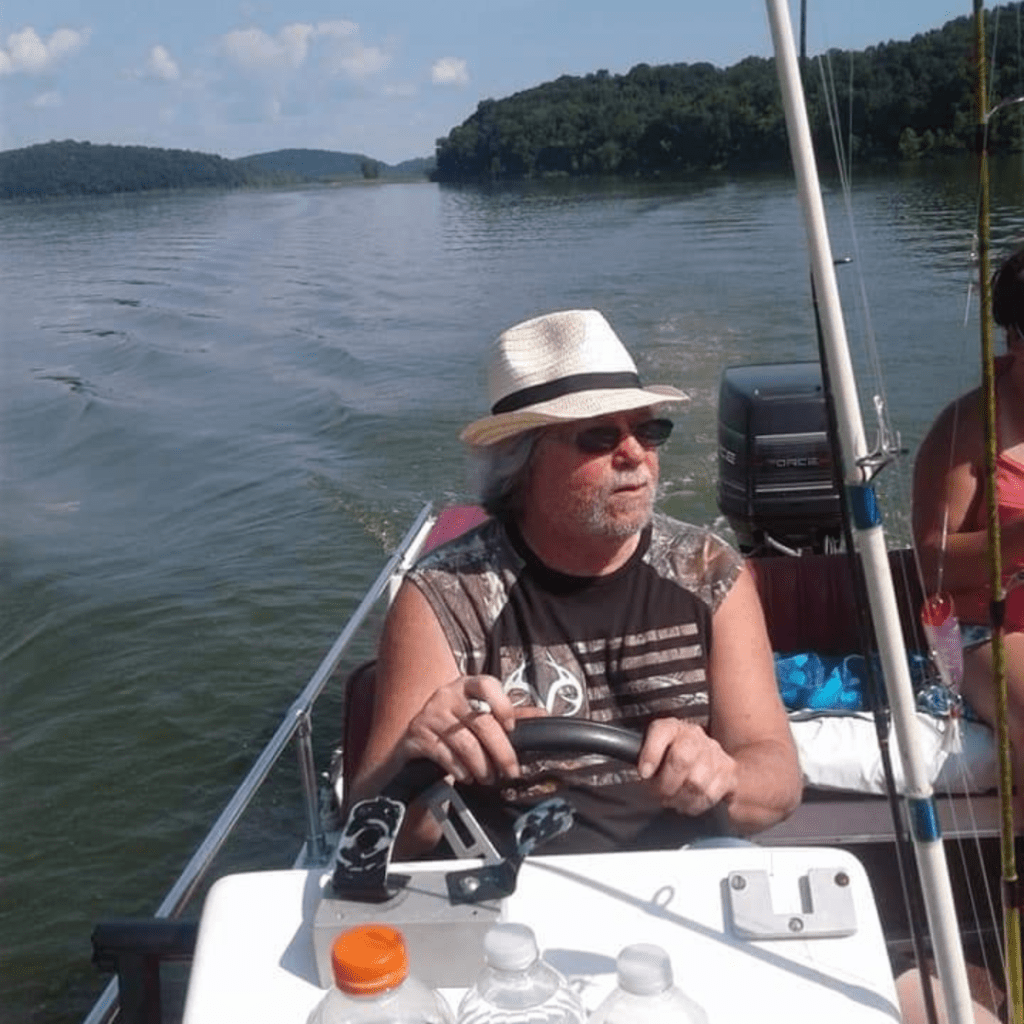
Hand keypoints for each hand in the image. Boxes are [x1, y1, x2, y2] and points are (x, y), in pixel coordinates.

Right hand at [400, 675, 542, 785]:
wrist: (416, 737)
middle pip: (482, 723)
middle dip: (501, 752)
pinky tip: (467, 777)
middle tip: (510, 771)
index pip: (487, 684)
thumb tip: (544, 715)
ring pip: (465, 743)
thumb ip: (510, 714)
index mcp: (467, 685)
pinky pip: (444, 755)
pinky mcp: (417, 734)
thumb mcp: (480, 712)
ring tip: (488, 778)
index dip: (503, 706)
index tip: (511, 728)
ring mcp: (430, 713)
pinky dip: (460, 770)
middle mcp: (447, 694)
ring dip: (482, 766)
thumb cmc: (456, 723)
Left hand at [637, 717, 737, 815]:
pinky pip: (711, 796)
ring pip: (697, 783)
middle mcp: (696, 737)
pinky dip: (695, 805)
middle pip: (682, 760)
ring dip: (679, 799)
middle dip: (666, 784)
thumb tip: (645, 772)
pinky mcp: (729, 773)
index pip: (662, 732)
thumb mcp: (653, 746)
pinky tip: (687, 803)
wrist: (704, 755)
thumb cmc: (672, 753)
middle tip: (658, 793)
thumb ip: (645, 754)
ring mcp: (715, 754)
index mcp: (674, 727)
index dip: (651, 754)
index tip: (644, 773)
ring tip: (672, 800)